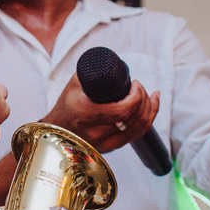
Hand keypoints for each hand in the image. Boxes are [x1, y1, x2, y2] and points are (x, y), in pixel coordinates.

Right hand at [41, 70, 158, 153]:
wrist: (57, 129)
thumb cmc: (67, 103)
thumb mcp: (75, 83)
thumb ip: (93, 71)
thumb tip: (112, 61)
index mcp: (87, 115)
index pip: (124, 110)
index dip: (137, 96)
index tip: (135, 83)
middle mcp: (97, 133)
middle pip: (134, 119)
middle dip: (144, 99)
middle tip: (140, 87)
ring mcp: (105, 144)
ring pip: (139, 128)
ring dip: (149, 109)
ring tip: (150, 95)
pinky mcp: (111, 148)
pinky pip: (137, 135)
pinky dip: (148, 120)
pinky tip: (152, 107)